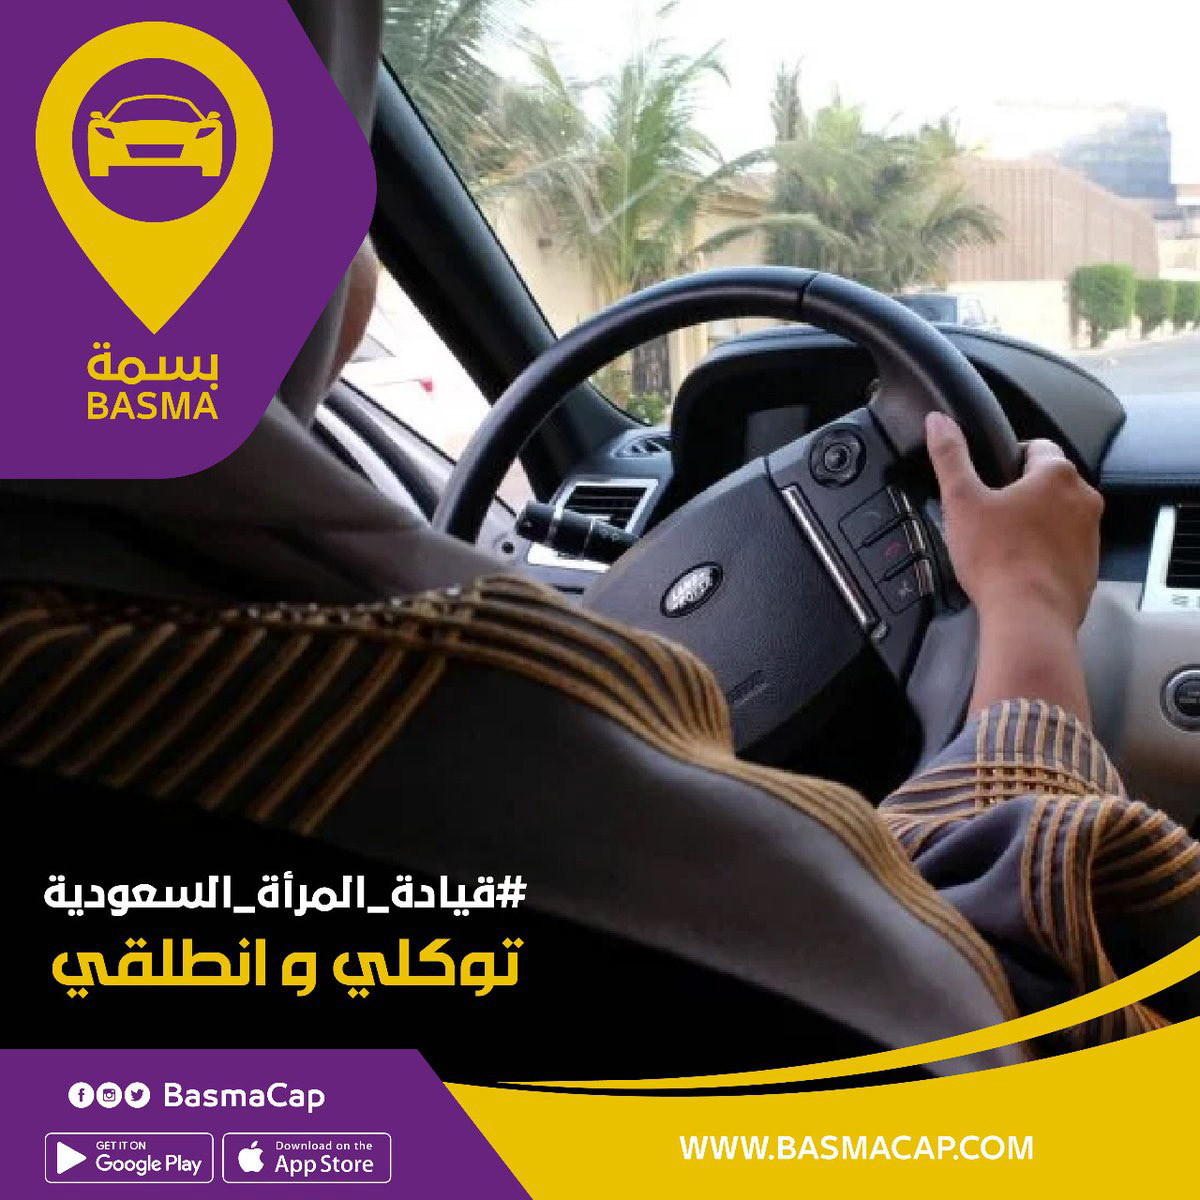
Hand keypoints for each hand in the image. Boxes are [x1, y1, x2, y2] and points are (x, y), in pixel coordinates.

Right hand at [925, 411, 1102, 629]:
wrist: (1028, 617)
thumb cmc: (998, 560)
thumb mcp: (961, 500)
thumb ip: (949, 456)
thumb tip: (938, 421)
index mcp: (1056, 474)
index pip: (1036, 446)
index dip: (1007, 458)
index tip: (987, 480)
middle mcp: (1084, 499)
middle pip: (1048, 483)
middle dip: (1021, 494)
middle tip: (989, 516)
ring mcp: (1091, 534)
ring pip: (1058, 516)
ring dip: (1035, 523)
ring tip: (1002, 546)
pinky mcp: (1090, 566)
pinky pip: (1065, 548)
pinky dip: (1045, 553)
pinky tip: (1018, 569)